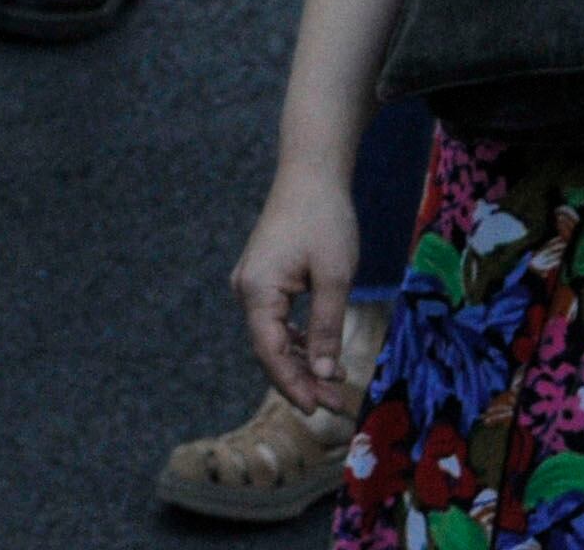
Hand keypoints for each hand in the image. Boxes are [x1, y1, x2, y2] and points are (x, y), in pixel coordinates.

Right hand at [235, 166, 366, 414]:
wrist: (311, 174)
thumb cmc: (324, 220)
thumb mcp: (333, 278)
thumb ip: (327, 328)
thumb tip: (326, 375)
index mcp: (257, 291)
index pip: (270, 352)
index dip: (293, 385)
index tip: (317, 410)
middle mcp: (247, 291)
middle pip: (270, 349)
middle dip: (301, 380)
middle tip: (337, 405)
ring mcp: (253, 285)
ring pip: (275, 338)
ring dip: (303, 364)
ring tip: (334, 388)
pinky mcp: (265, 279)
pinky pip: (278, 322)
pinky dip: (300, 341)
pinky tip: (321, 356)